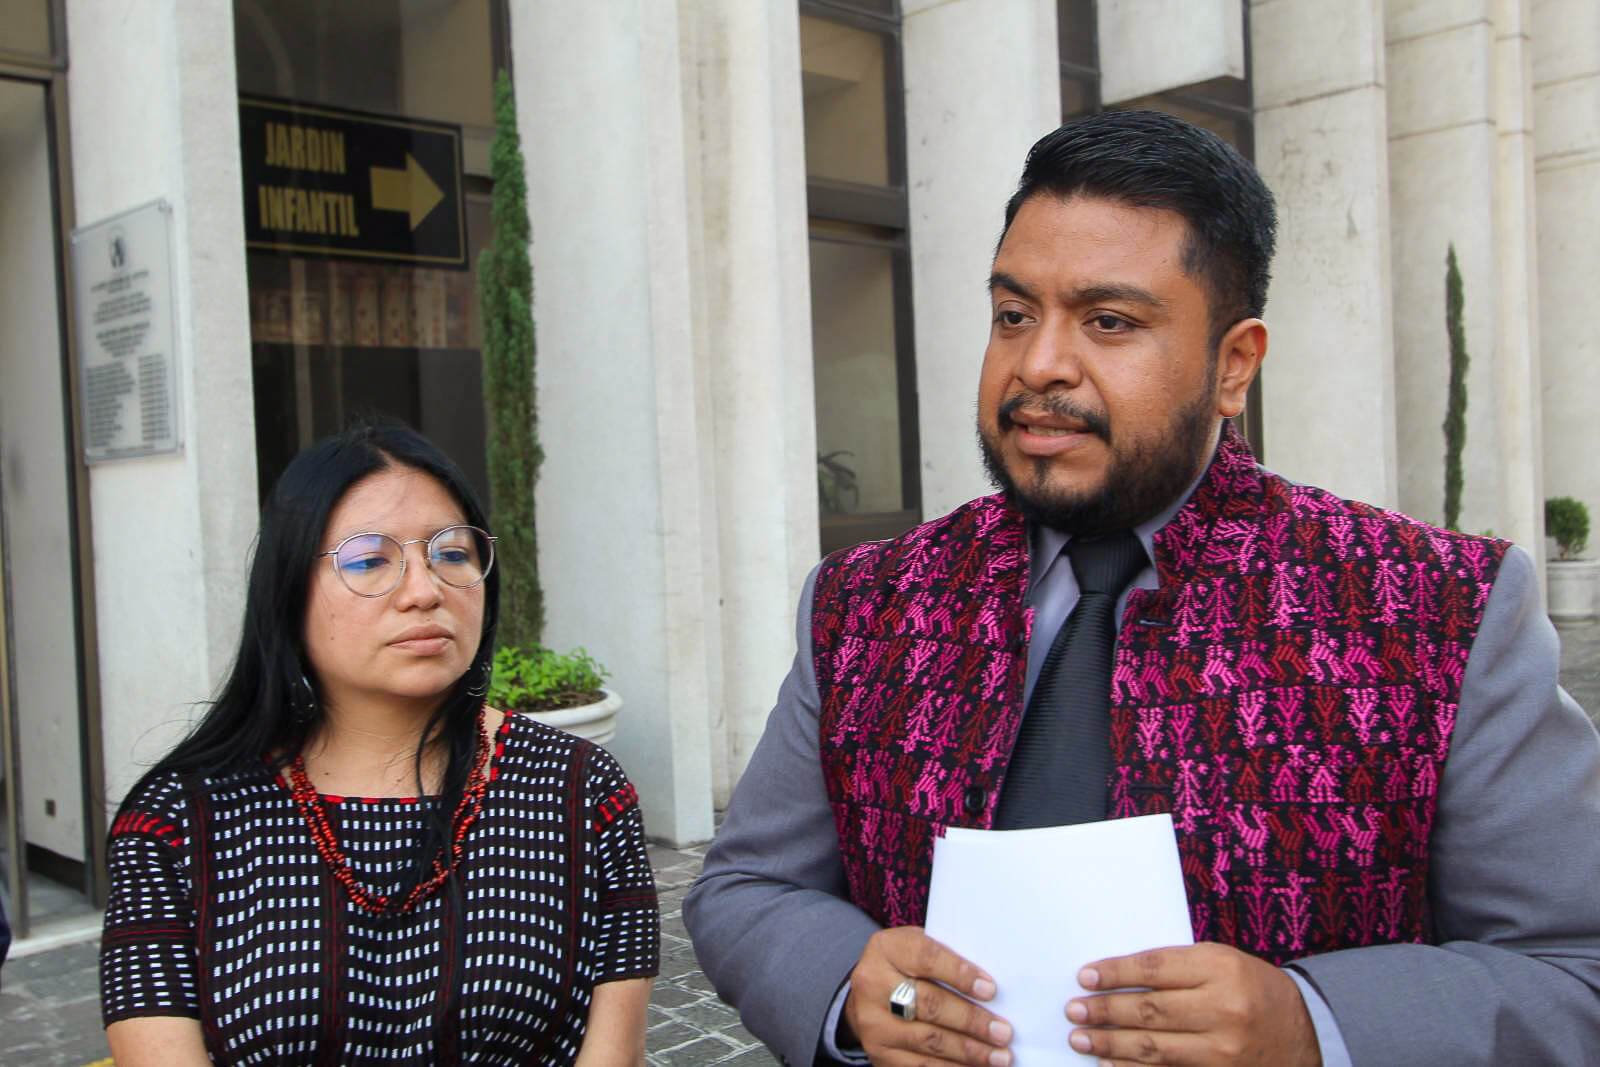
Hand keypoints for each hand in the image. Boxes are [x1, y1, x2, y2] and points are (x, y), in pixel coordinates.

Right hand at [844, 926, 1013, 1066]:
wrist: (868, 995)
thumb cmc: (907, 967)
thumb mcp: (918, 948)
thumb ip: (948, 958)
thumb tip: (991, 988)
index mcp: (886, 949)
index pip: (926, 958)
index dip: (959, 974)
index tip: (991, 990)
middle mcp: (873, 985)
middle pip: (929, 1004)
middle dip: (971, 1021)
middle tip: (1003, 1032)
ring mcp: (874, 1024)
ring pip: (927, 1041)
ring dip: (969, 1051)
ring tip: (999, 1056)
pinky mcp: (878, 1054)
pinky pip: (920, 1066)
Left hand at [1064, 943, 1320, 1065]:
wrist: (1305, 1034)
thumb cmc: (1253, 989)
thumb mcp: (1222, 962)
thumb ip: (1177, 967)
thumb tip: (1116, 976)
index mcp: (1222, 968)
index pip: (1155, 968)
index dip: (1116, 973)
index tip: (1085, 977)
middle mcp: (1223, 1009)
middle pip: (1150, 1010)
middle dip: (1105, 1011)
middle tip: (1074, 1011)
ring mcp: (1223, 1050)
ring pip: (1155, 1047)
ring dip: (1111, 1044)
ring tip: (1081, 1039)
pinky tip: (1109, 1066)